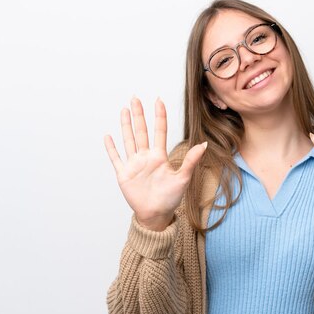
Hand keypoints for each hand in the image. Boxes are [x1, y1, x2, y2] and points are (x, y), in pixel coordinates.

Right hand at [104, 97, 206, 230]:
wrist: (156, 215)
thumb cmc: (171, 199)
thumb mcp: (183, 178)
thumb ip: (191, 160)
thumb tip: (204, 144)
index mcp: (159, 157)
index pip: (159, 131)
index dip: (159, 116)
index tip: (158, 100)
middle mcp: (146, 157)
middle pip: (141, 131)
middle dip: (138, 114)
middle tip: (135, 98)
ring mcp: (134, 165)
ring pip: (128, 140)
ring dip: (126, 125)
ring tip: (124, 110)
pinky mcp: (124, 174)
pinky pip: (116, 158)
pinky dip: (111, 148)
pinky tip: (108, 136)